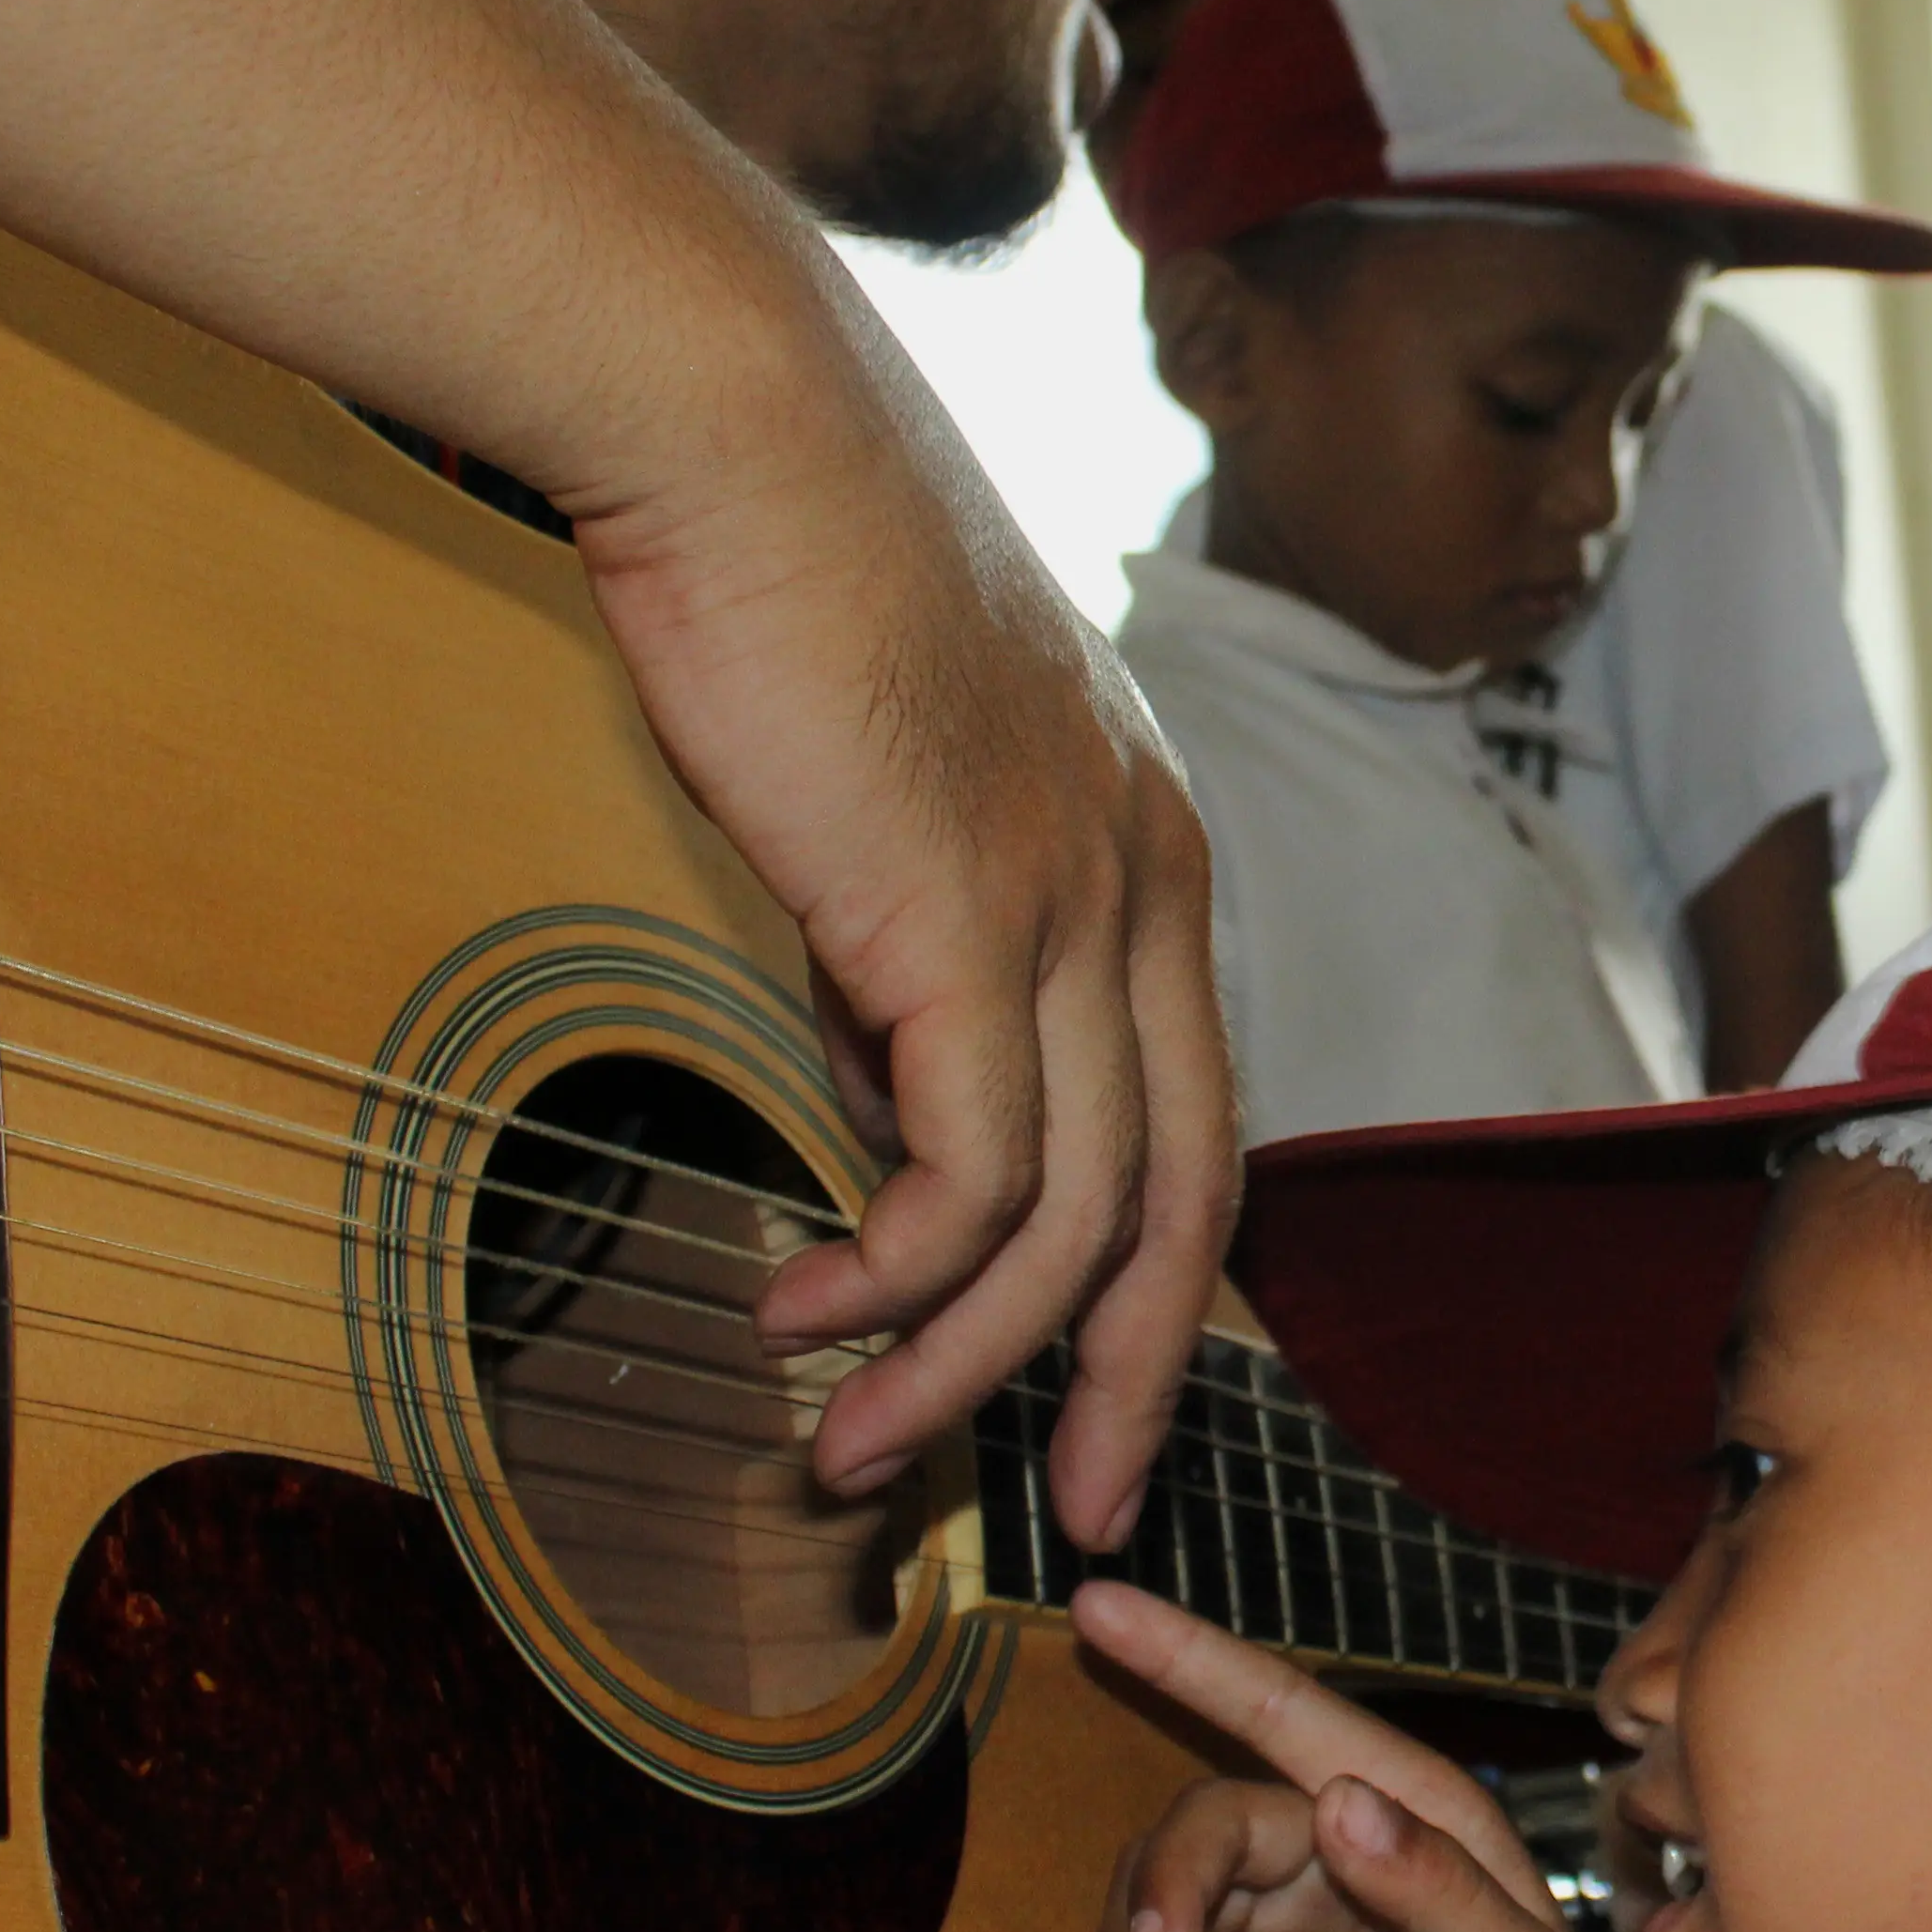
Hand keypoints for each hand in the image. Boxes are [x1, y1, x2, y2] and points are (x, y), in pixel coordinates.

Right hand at [572, 319, 1239, 1540]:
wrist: (736, 420)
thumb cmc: (783, 574)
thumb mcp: (884, 786)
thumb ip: (903, 946)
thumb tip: (873, 1086)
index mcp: (1149, 848)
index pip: (1196, 1115)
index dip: (1157, 1280)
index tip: (1101, 1399)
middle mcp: (1149, 885)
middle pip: (1189, 1201)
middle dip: (1137, 1381)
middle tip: (1083, 1510)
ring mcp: (1075, 903)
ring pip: (1071, 1218)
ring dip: (961, 1365)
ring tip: (853, 1449)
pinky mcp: (969, 917)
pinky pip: (971, 1171)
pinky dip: (898, 1275)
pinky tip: (807, 1308)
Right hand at [1065, 1583, 1683, 1931]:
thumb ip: (1440, 1890)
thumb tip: (1340, 1796)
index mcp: (1415, 1814)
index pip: (1287, 1712)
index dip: (1190, 1656)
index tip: (1095, 1603)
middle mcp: (1338, 1851)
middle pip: (1204, 1824)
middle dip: (1159, 1884)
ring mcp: (1283, 1925)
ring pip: (1159, 1894)